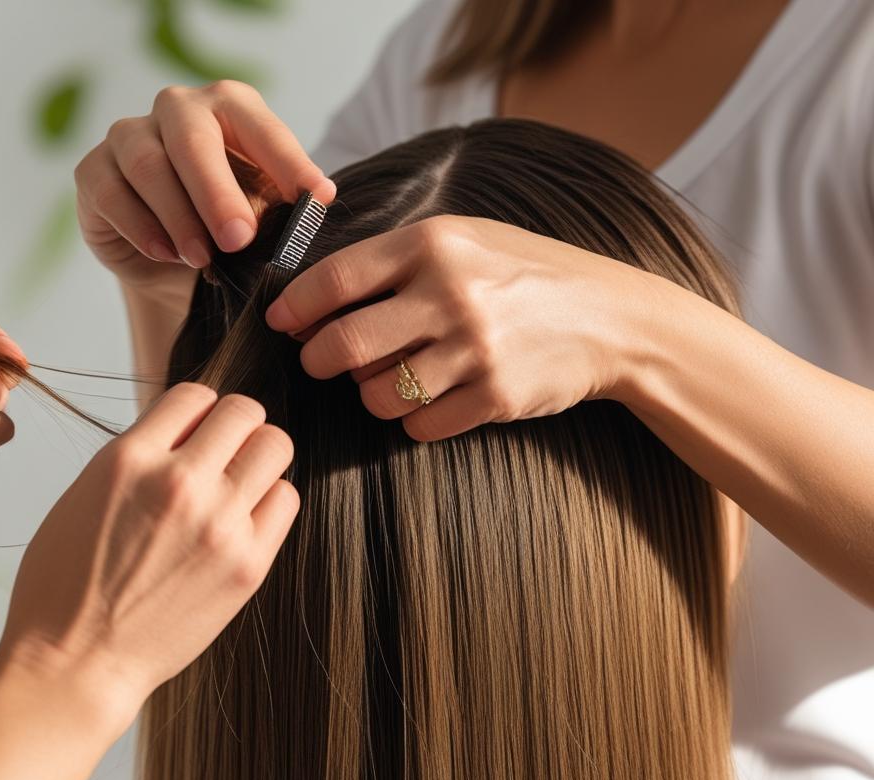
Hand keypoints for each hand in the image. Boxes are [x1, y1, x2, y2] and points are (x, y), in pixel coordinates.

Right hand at [0, 383, 298, 720]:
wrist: (75, 663)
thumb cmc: (63, 586)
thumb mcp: (82, 495)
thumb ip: (136, 459)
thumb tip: (181, 434)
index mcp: (128, 459)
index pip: (194, 395)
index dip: (195, 412)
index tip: (190, 434)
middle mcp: (179, 483)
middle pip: (244, 411)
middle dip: (234, 426)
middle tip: (221, 454)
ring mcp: (219, 525)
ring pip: (275, 448)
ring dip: (258, 457)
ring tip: (236, 484)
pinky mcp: (247, 566)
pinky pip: (285, 500)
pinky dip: (270, 501)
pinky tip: (243, 521)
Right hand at [76, 80, 335, 288]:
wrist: (172, 265)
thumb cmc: (224, 226)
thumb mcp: (261, 215)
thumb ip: (278, 207)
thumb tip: (310, 206)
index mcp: (229, 106)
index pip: (261, 128)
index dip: (289, 163)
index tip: (318, 199)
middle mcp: (177, 108)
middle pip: (192, 139)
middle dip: (216, 192)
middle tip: (239, 239)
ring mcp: (128, 134)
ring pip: (147, 165)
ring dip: (178, 217)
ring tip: (202, 258)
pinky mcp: (93, 170)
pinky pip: (112, 193)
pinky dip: (141, 227)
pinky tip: (165, 253)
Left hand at [265, 215, 660, 440]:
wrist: (610, 317)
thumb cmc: (520, 274)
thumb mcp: (462, 239)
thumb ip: (394, 259)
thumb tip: (312, 295)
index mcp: (433, 244)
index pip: (335, 280)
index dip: (295, 308)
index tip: (282, 323)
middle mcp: (451, 293)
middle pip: (344, 345)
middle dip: (319, 360)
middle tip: (322, 361)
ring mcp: (474, 348)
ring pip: (376, 394)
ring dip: (368, 394)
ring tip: (387, 377)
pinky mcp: (495, 396)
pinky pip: (419, 426)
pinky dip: (413, 420)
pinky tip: (431, 398)